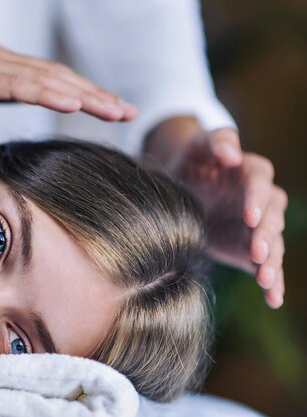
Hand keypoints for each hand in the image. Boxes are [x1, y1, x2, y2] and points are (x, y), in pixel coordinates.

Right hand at [0, 39, 136, 128]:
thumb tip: (6, 105)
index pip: (47, 82)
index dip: (82, 95)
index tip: (111, 110)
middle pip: (54, 78)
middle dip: (94, 95)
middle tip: (128, 111)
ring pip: (41, 79)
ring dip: (81, 94)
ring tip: (113, 108)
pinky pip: (11, 85)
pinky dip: (43, 92)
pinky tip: (70, 103)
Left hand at [168, 128, 287, 307]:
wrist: (181, 184)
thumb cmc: (193, 159)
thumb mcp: (200, 144)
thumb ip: (218, 142)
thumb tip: (232, 154)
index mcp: (252, 173)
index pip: (261, 184)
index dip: (257, 199)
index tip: (249, 215)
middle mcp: (262, 202)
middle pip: (271, 218)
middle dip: (265, 235)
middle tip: (256, 250)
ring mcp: (257, 228)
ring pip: (272, 245)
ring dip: (272, 262)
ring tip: (266, 278)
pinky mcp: (249, 250)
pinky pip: (265, 266)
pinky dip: (272, 283)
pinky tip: (274, 299)